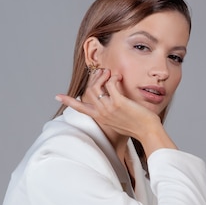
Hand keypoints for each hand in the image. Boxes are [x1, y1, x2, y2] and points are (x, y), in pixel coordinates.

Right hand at [56, 68, 175, 154]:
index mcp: (100, 118)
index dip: (68, 101)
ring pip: (97, 87)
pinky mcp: (119, 103)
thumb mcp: (120, 121)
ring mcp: (109, 108)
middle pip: (89, 91)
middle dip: (94, 79)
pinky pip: (110, 84)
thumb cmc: (137, 127)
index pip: (80, 109)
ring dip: (102, 76)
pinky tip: (118, 77)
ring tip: (109, 72)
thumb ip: (113, 113)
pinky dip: (113, 77)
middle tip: (102, 72)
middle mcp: (102, 113)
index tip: (57, 96)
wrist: (148, 132)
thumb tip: (113, 105)